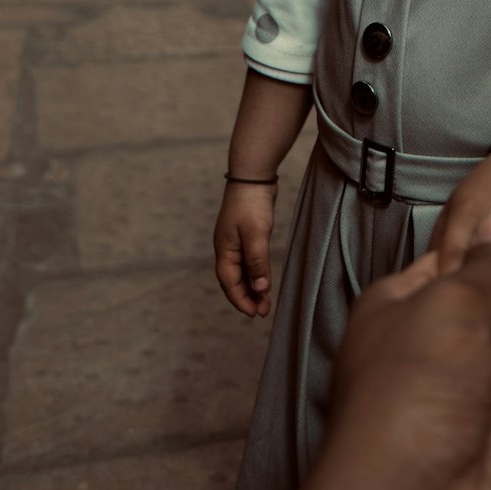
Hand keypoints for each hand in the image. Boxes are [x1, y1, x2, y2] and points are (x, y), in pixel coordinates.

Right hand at [213, 181, 277, 316]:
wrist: (253, 175)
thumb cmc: (251, 204)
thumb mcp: (256, 234)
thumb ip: (257, 262)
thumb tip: (261, 288)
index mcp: (224, 251)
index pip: (229, 284)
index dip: (242, 300)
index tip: (255, 314)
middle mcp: (226, 249)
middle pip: (234, 281)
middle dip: (247, 297)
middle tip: (264, 311)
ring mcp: (234, 242)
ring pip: (241, 272)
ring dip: (253, 286)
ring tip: (266, 301)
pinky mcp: (245, 235)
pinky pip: (248, 261)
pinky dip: (255, 272)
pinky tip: (264, 278)